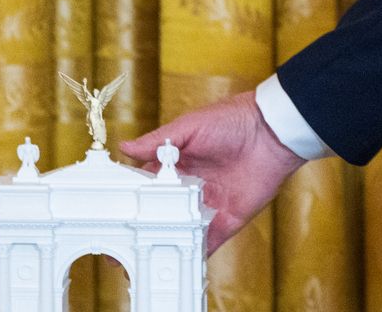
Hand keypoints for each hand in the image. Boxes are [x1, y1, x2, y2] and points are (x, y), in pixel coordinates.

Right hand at [120, 91, 305, 254]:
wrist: (273, 131)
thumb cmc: (233, 120)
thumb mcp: (190, 126)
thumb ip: (158, 141)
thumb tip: (125, 147)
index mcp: (178, 163)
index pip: (147, 185)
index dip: (129, 199)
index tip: (108, 212)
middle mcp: (191, 186)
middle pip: (160, 212)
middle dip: (141, 227)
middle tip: (118, 243)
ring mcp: (208, 204)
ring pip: (180, 228)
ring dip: (163, 242)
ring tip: (139, 258)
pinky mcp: (228, 217)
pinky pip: (208, 240)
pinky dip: (193, 251)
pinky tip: (175, 261)